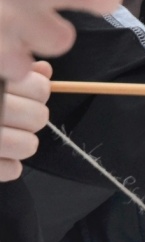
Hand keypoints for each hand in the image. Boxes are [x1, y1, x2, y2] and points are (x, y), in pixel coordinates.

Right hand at [0, 61, 51, 180]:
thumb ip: (10, 72)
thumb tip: (43, 71)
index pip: (40, 89)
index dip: (37, 93)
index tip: (23, 94)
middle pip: (38, 118)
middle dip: (31, 118)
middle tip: (13, 118)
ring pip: (28, 146)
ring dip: (22, 144)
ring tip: (6, 138)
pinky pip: (11, 170)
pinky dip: (8, 167)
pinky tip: (0, 158)